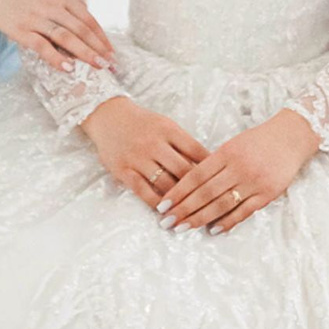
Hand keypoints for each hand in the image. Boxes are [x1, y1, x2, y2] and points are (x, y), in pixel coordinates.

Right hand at [0, 0, 115, 72]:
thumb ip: (69, 0)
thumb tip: (87, 14)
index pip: (88, 18)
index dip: (101, 36)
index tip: (111, 51)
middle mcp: (51, 6)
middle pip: (81, 29)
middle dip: (98, 48)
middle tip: (111, 63)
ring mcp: (36, 18)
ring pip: (66, 37)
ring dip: (85, 53)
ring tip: (98, 66)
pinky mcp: (21, 31)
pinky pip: (42, 46)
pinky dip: (57, 58)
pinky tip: (69, 68)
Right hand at [81, 96, 208, 209]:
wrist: (108, 116)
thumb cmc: (142, 123)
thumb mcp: (165, 125)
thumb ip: (182, 143)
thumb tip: (206, 165)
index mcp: (169, 130)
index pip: (197, 151)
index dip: (211, 169)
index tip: (220, 182)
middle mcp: (155, 144)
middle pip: (184, 171)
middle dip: (199, 189)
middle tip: (210, 203)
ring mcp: (138, 158)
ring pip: (165, 183)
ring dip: (179, 200)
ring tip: (191, 212)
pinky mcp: (123, 170)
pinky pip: (143, 191)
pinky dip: (156, 202)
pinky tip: (165, 211)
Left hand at [159, 109, 317, 232]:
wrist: (292, 136)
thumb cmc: (259, 140)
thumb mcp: (233, 144)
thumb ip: (214, 162)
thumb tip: (189, 184)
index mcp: (227, 153)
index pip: (196, 176)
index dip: (178, 192)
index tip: (163, 205)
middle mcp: (239, 168)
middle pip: (205, 193)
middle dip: (183, 209)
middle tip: (167, 222)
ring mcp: (254, 182)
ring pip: (221, 204)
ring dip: (200, 218)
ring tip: (183, 228)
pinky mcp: (268, 194)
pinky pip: (244, 211)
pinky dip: (228, 222)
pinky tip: (213, 230)